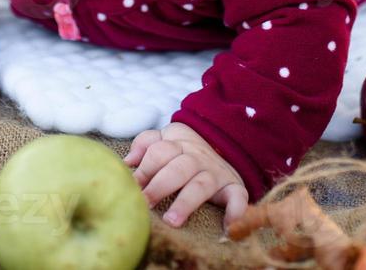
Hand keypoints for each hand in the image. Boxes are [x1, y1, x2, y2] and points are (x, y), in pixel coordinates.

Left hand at [123, 122, 248, 231]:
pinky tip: (227, 227)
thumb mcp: (165, 137)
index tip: (131, 187)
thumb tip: (127, 162)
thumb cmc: (184, 148)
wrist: (223, 141)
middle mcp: (197, 158)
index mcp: (178, 145)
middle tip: (144, 204)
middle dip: (160, 186)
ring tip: (171, 221)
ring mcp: (216, 172)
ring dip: (186, 202)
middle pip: (178, 169)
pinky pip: (238, 196)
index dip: (144, 169)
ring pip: (202, 184)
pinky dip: (236, 211)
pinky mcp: (233, 185)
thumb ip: (145, 143)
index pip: (159, 152)